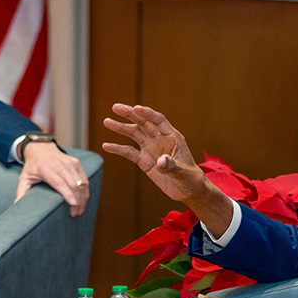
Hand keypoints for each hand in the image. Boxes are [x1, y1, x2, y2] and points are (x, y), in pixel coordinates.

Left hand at [15, 142, 89, 216]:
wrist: (41, 148)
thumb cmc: (33, 165)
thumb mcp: (24, 177)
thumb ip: (21, 191)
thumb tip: (17, 205)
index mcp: (46, 169)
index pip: (60, 183)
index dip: (68, 194)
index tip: (73, 205)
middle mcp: (60, 164)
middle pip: (73, 185)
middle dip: (77, 201)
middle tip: (75, 214)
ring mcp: (70, 163)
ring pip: (81, 182)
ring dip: (83, 198)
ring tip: (80, 210)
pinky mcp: (76, 163)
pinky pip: (84, 178)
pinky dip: (85, 190)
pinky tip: (83, 200)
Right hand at [102, 104, 232, 233]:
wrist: (187, 190)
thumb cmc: (190, 178)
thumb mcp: (183, 172)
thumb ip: (172, 165)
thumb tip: (160, 161)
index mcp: (172, 137)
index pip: (158, 120)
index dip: (147, 113)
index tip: (136, 108)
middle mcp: (160, 139)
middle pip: (143, 123)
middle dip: (130, 115)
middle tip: (115, 107)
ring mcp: (151, 149)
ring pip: (134, 134)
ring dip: (121, 128)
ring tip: (107, 121)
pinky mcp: (144, 161)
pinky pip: (129, 152)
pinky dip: (118, 149)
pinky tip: (106, 145)